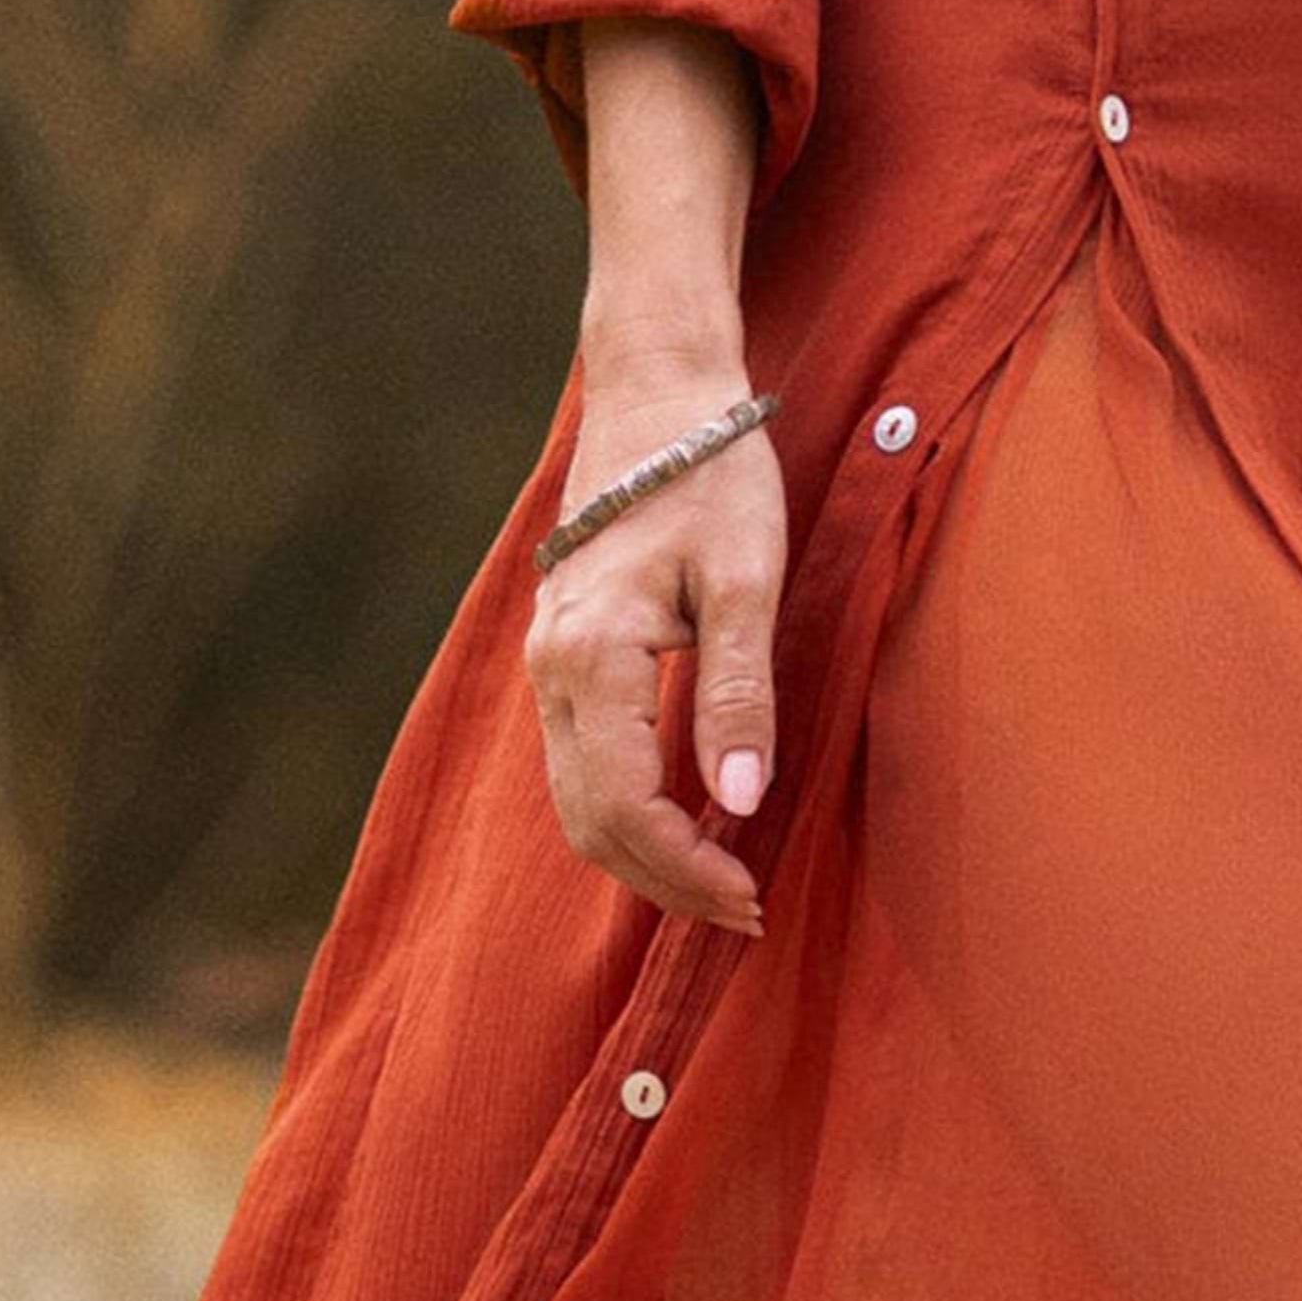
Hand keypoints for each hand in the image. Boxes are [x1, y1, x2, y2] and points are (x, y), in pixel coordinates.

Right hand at [523, 374, 789, 939]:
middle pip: (590, 823)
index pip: (627, 809)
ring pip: (576, 798)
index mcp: (594, 656)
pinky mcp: (561, 650)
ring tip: (720, 876)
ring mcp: (547, 661)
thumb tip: (740, 804)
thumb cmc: (713, 473)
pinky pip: (579, 759)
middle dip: (664, 882)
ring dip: (643, 852)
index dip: (688, 870)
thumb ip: (737, 693)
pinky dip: (625, 806)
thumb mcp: (746, 577)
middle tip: (744, 908)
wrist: (658, 392)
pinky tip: (685, 812)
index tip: (754, 898)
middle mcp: (552, 669)